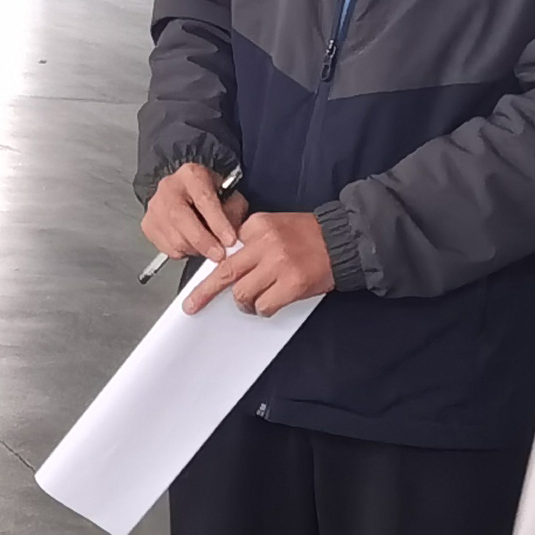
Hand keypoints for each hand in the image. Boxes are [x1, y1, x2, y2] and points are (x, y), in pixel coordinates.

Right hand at [142, 162, 245, 265]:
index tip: (230, 240)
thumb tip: (231, 236)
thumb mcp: (227, 193)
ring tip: (207, 247)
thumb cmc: (207, 192)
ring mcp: (154, 207)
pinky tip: (191, 244)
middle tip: (219, 255)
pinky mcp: (148, 225)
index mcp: (191, 175)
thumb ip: (232, 211)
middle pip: (182, 219)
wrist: (182, 190)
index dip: (218, 223)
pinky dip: (183, 252)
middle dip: (204, 242)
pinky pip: (167, 248)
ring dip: (195, 249)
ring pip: (175, 238)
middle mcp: (168, 188)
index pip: (204, 200)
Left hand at [183, 210, 333, 317]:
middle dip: (204, 291)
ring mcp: (279, 265)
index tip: (209, 276)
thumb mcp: (275, 225)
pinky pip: (264, 305)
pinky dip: (263, 309)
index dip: (217, 265)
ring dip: (244, 303)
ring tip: (252, 302)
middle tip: (192, 304)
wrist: (343, 240)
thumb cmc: (309, 235)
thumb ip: (252, 241)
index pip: (225, 248)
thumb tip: (229, 264)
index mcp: (258, 226)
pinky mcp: (292, 284)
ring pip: (242, 293)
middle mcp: (266, 244)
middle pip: (225, 271)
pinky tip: (269, 304)